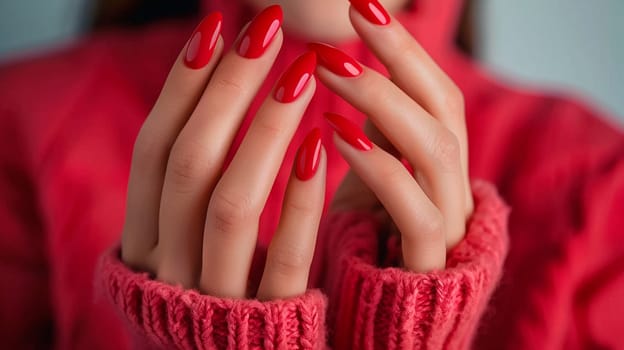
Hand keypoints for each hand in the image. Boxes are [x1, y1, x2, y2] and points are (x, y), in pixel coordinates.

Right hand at [120, 7, 325, 300]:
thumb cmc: (215, 289)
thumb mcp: (188, 237)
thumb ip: (192, 182)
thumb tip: (211, 91)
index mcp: (144, 240)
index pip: (155, 150)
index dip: (183, 87)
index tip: (216, 27)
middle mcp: (168, 267)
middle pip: (189, 165)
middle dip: (226, 91)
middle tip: (266, 30)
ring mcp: (214, 297)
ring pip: (230, 203)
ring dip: (265, 131)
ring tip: (305, 73)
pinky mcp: (267, 322)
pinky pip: (283, 257)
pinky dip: (300, 200)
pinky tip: (323, 145)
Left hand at [310, 0, 472, 272]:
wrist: (376, 322)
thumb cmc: (363, 240)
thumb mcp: (368, 177)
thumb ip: (374, 129)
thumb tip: (349, 67)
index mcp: (440, 168)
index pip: (436, 95)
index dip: (404, 50)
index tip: (362, 8)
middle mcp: (454, 191)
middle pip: (442, 111)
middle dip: (397, 59)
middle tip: (352, 17)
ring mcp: (447, 228)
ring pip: (434, 150)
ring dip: (380, 99)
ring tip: (329, 65)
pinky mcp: (425, 264)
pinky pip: (412, 208)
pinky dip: (376, 164)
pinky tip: (333, 132)